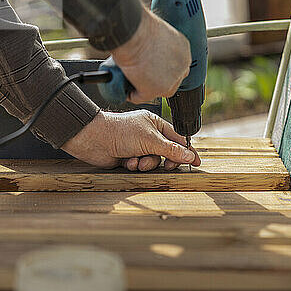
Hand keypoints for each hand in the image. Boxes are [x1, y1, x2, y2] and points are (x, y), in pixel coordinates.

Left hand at [61, 110, 200, 170]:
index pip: (178, 139)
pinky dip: (134, 165)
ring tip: (137, 161)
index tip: (196, 162)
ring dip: (147, 164)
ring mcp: (138, 146)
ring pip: (153, 161)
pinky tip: (126, 161)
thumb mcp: (150, 140)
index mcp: (156, 124)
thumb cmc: (120, 132)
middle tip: (166, 166)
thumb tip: (190, 156)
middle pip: (167, 153)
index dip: (187, 151)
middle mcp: (148, 135)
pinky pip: (140, 166)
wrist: (94, 139)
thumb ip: (171, 150)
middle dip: (164, 160)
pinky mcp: (129, 157)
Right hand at [109, 8, 190, 103]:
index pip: (178, 65)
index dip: (164, 69)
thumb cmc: (139, 25)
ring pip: (159, 91)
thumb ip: (156, 43)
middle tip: (142, 78)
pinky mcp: (156, 89)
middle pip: (172, 80)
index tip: (152, 69)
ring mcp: (171, 79)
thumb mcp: (155, 33)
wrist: (134, 31)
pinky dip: (133, 95)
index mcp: (183, 49)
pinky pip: (142, 97)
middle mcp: (182, 65)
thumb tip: (146, 49)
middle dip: (158, 81)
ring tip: (132, 83)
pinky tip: (125, 90)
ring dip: (146, 88)